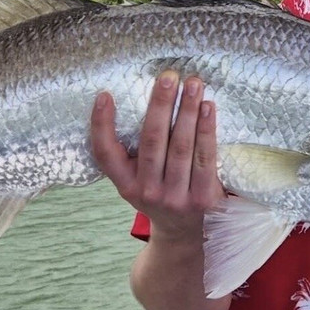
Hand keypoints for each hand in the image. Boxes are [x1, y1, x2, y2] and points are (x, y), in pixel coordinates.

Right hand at [90, 70, 225, 241]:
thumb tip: (137, 96)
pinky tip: (208, 108)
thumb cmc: (159, 190)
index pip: (105, 153)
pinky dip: (207, 130)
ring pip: (180, 147)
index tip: (105, 95)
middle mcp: (146, 191)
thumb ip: (132, 149)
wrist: (184, 232)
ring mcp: (175, 197)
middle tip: (168, 77)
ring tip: (193, 84)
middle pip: (151, 141)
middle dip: (161, 105)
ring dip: (187, 111)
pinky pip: (205, 158)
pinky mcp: (202, 199)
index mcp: (125, 183)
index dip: (101, 124)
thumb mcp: (136, 177)